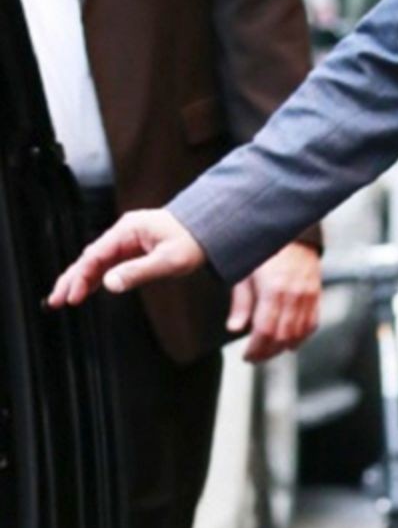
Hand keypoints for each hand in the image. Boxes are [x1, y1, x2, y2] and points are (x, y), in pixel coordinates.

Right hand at [49, 208, 206, 308]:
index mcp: (128, 230)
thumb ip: (139, 272)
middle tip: (56, 300)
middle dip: (72, 279)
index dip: (81, 276)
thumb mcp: (169, 260)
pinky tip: (86, 290)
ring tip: (63, 299)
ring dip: (80, 279)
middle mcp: (124, 233)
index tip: (72, 296)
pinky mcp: (133, 248)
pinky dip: (95, 277)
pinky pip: (108, 263)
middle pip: (90, 257)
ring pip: (96, 261)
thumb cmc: (194, 240)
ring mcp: (128, 240)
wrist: (212, 227)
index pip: (95, 255)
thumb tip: (109, 283)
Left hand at [229, 241, 322, 360]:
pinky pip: (312, 323)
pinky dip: (302, 336)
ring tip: (270, 351)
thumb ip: (241, 302)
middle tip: (255, 357)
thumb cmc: (263, 248)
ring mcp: (308, 294)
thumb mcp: (244, 271)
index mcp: (273, 289)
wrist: (292, 228)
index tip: (247, 356)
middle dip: (268, 352)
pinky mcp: (316, 293)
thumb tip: (234, 328)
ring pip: (299, 333)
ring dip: (284, 347)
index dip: (256, 349)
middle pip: (282, 336)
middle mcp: (293, 294)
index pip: (265, 331)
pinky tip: (290, 341)